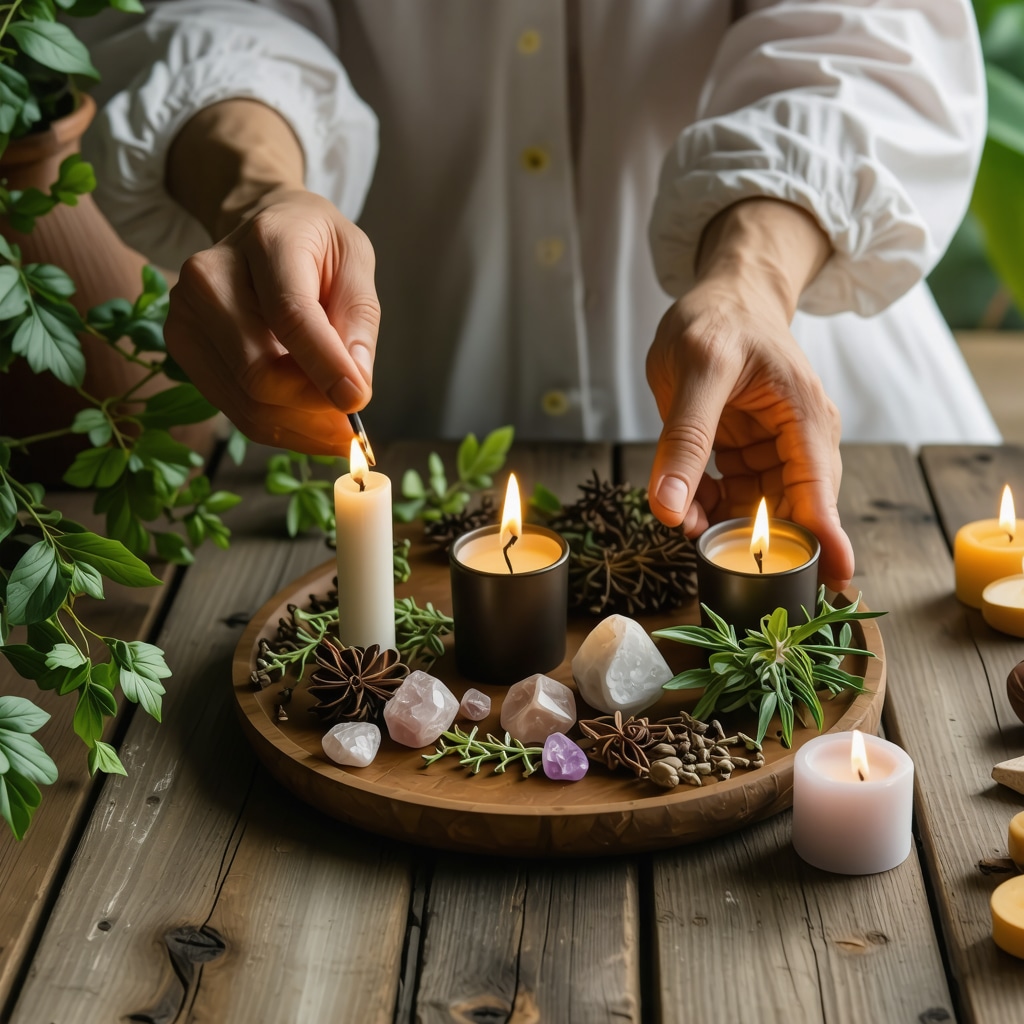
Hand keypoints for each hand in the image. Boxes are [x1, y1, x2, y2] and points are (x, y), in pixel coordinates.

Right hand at [163, 99, 377, 453]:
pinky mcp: (181, 347)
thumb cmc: (316, 247)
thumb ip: (358, 323)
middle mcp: (211, 277)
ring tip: (335, 424)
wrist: (263, 228)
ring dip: (300, 426)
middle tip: (352, 423)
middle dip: (313, 407)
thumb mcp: (355, 263)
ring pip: (246, 402)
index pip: (290, 317)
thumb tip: (354, 388)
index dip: (324, 367)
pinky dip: (278, 426)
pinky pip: (234, 409)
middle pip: (259, 372)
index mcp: (266, 242)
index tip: (357, 401)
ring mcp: (186, 314)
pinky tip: (306, 418)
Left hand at [645, 200, 854, 590]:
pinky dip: (707, 507)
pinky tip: (683, 503)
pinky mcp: (745, 455)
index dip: (826, 540)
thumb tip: (669, 507)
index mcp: (805, 418)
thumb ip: (684, 440)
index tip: (836, 584)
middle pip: (790, 511)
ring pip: (755, 510)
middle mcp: (798, 441)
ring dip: (722, 524)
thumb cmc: (718, 319)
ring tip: (686, 520)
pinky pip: (730, 497)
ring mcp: (772, 451)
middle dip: (754, 538)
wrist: (720, 297)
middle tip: (712, 555)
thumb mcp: (697, 372)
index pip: (819, 491)